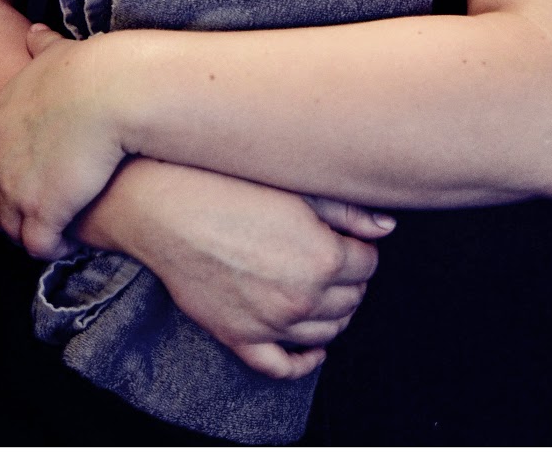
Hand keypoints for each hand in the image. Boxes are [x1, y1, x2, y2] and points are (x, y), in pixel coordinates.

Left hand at [0, 25, 125, 257]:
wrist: (109, 92)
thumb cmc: (87, 70)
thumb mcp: (54, 55)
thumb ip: (39, 48)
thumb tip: (34, 32)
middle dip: (4, 215)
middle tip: (29, 216)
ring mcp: (15, 189)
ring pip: (10, 230)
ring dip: (28, 233)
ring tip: (52, 230)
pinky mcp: (43, 211)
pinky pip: (38, 245)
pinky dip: (50, 247)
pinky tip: (68, 239)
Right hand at [73, 156, 392, 378]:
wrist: (165, 206)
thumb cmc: (227, 185)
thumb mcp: (294, 186)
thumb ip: (346, 210)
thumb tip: (387, 228)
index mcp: (323, 258)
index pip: (368, 266)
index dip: (359, 249)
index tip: (348, 238)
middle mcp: (303, 298)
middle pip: (351, 301)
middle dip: (350, 280)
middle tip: (335, 259)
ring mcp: (271, 323)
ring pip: (325, 333)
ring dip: (333, 315)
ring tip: (323, 291)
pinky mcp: (240, 337)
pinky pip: (282, 366)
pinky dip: (303, 361)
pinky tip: (310, 347)